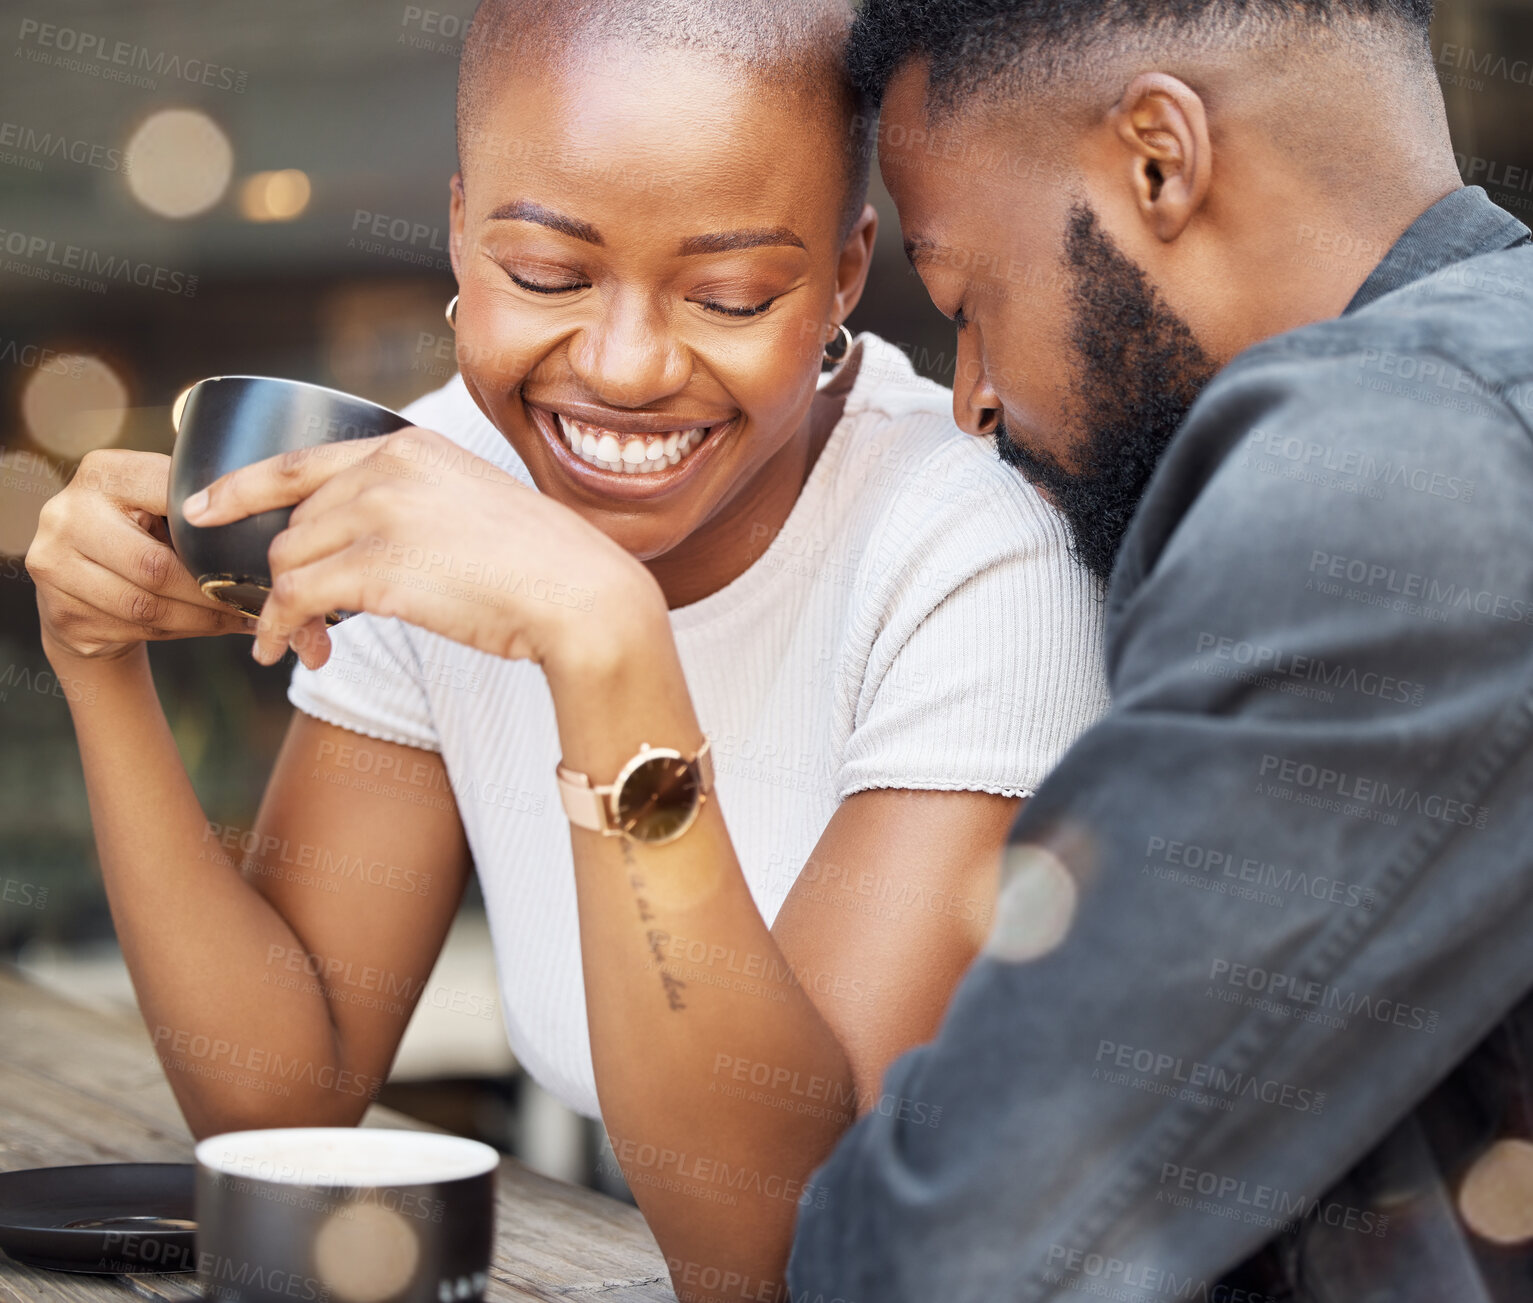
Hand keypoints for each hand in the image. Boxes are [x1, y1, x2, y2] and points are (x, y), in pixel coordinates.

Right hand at [27, 449, 254, 663]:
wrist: (81, 584)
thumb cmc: (140, 533)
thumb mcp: (157, 502)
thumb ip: (193, 501)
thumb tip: (270, 514)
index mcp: (103, 473)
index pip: (169, 496)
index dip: (216, 527)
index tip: (259, 545)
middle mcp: (67, 514)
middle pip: (155, 566)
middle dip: (212, 590)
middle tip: (257, 599)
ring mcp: (55, 565)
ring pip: (148, 606)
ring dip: (204, 618)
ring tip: (245, 616)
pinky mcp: (62, 613)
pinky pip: (137, 630)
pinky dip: (186, 631)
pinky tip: (214, 627)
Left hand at [181, 427, 662, 673]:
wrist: (583, 595)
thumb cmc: (543, 564)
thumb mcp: (474, 504)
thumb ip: (415, 504)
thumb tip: (364, 538)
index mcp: (411, 448)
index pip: (300, 460)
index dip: (241, 486)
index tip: (203, 506)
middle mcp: (388, 470)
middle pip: (293, 524)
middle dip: (282, 575)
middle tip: (291, 622)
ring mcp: (381, 515)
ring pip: (287, 562)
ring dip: (284, 609)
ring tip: (301, 645)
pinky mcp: (378, 568)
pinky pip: (296, 598)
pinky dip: (282, 628)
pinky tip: (293, 651)